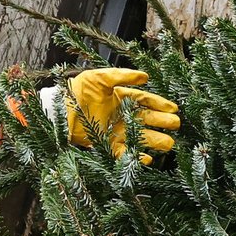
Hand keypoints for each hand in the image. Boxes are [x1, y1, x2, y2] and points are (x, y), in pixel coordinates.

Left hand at [64, 68, 179, 163]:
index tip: (174, 108)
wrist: (59, 110)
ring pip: (141, 137)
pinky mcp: (108, 145)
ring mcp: (116, 131)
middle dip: (163, 123)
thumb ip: (122, 76)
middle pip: (148, 120)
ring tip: (169, 144)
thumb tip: (145, 77)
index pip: (146, 101)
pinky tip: (147, 159)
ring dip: (155, 141)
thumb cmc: (78, 91)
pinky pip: (125, 153)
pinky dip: (136, 157)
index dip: (160, 104)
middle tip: (176, 125)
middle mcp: (123, 115)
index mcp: (122, 98)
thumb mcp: (99, 78)